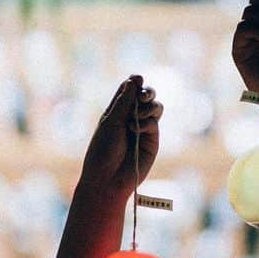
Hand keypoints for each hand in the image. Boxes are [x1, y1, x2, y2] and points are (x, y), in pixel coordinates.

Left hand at [79, 75, 162, 198]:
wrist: (108, 179)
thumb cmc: (103, 150)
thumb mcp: (111, 121)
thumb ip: (125, 101)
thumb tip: (136, 78)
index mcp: (117, 111)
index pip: (129, 90)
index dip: (134, 83)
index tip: (137, 80)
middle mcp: (131, 118)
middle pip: (146, 96)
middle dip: (147, 92)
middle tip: (143, 96)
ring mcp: (143, 129)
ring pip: (155, 108)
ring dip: (149, 106)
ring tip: (139, 114)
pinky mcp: (152, 141)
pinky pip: (154, 123)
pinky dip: (147, 122)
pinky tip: (136, 128)